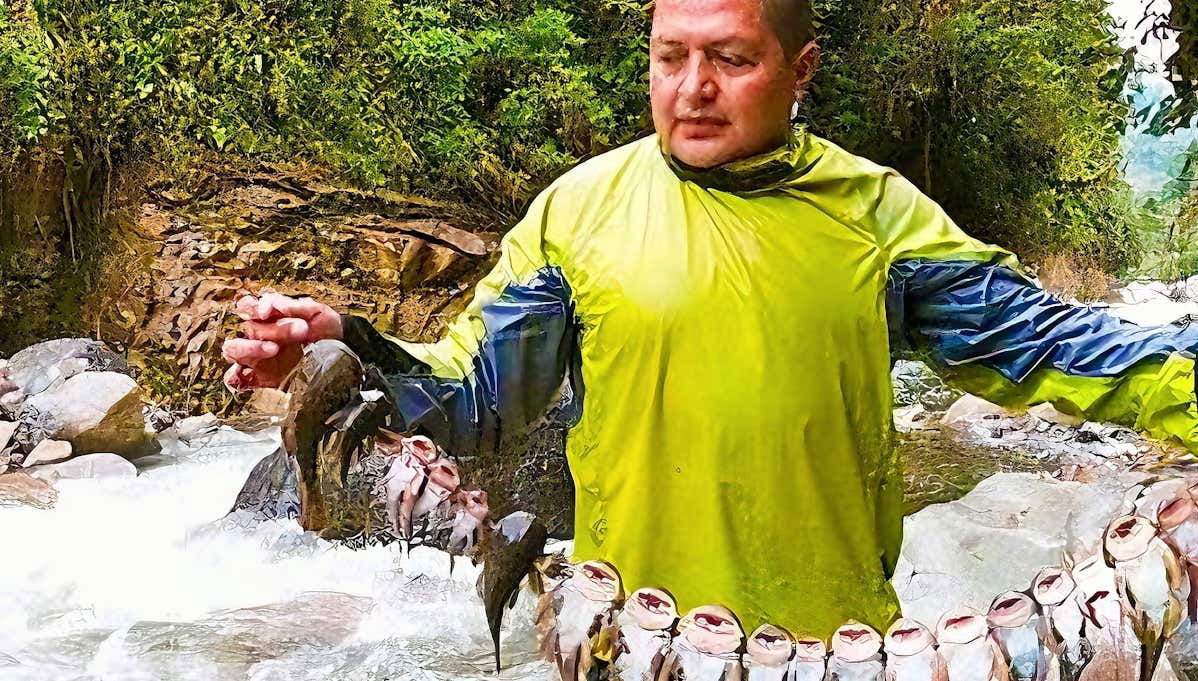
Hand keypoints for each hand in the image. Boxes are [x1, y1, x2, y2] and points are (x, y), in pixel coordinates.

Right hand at [222, 292, 342, 390]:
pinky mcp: (260, 378)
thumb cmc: (325, 328)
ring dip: (251, 348)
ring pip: (233, 350)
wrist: (341, 352)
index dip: (251, 307)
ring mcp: (257, 357)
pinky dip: (234, 377)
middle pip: (246, 328)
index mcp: (268, 317)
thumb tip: (266, 304)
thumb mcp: (316, 312)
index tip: (267, 311)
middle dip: (270, 329)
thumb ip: (292, 305)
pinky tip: (250, 374)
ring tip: (275, 349)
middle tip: (299, 330)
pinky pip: (235, 379)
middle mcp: (258, 335)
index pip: (246, 306)